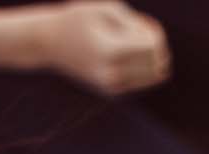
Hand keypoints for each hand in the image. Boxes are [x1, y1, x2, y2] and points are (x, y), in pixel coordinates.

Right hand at [38, 1, 170, 94]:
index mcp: (111, 51)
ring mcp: (112, 86)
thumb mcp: (107, 8)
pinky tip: (127, 50)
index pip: (153, 47)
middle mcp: (113, 74)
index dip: (155, 32)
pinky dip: (144, 65)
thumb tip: (158, 45)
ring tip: (133, 40)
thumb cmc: (79, 19)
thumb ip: (137, 23)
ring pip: (155, 75)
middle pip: (158, 63)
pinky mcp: (113, 91)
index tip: (139, 22)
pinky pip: (144, 80)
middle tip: (138, 30)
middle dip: (157, 45)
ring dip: (154, 57)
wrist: (50, 42)